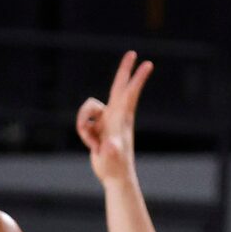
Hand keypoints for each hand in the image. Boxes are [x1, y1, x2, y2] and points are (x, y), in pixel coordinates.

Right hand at [76, 52, 153, 188]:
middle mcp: (116, 115)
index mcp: (122, 118)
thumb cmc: (116, 169)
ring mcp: (107, 120)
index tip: (148, 63)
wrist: (115, 178)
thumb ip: (111, 151)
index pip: (130, 93)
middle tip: (132, 53)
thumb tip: (110, 145)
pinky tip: (93, 145)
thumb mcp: (112, 160)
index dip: (136, 78)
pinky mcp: (98, 127)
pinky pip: (83, 121)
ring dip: (83, 123)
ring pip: (88, 108)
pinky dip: (83, 132)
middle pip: (118, 87)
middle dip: (124, 70)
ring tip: (92, 143)